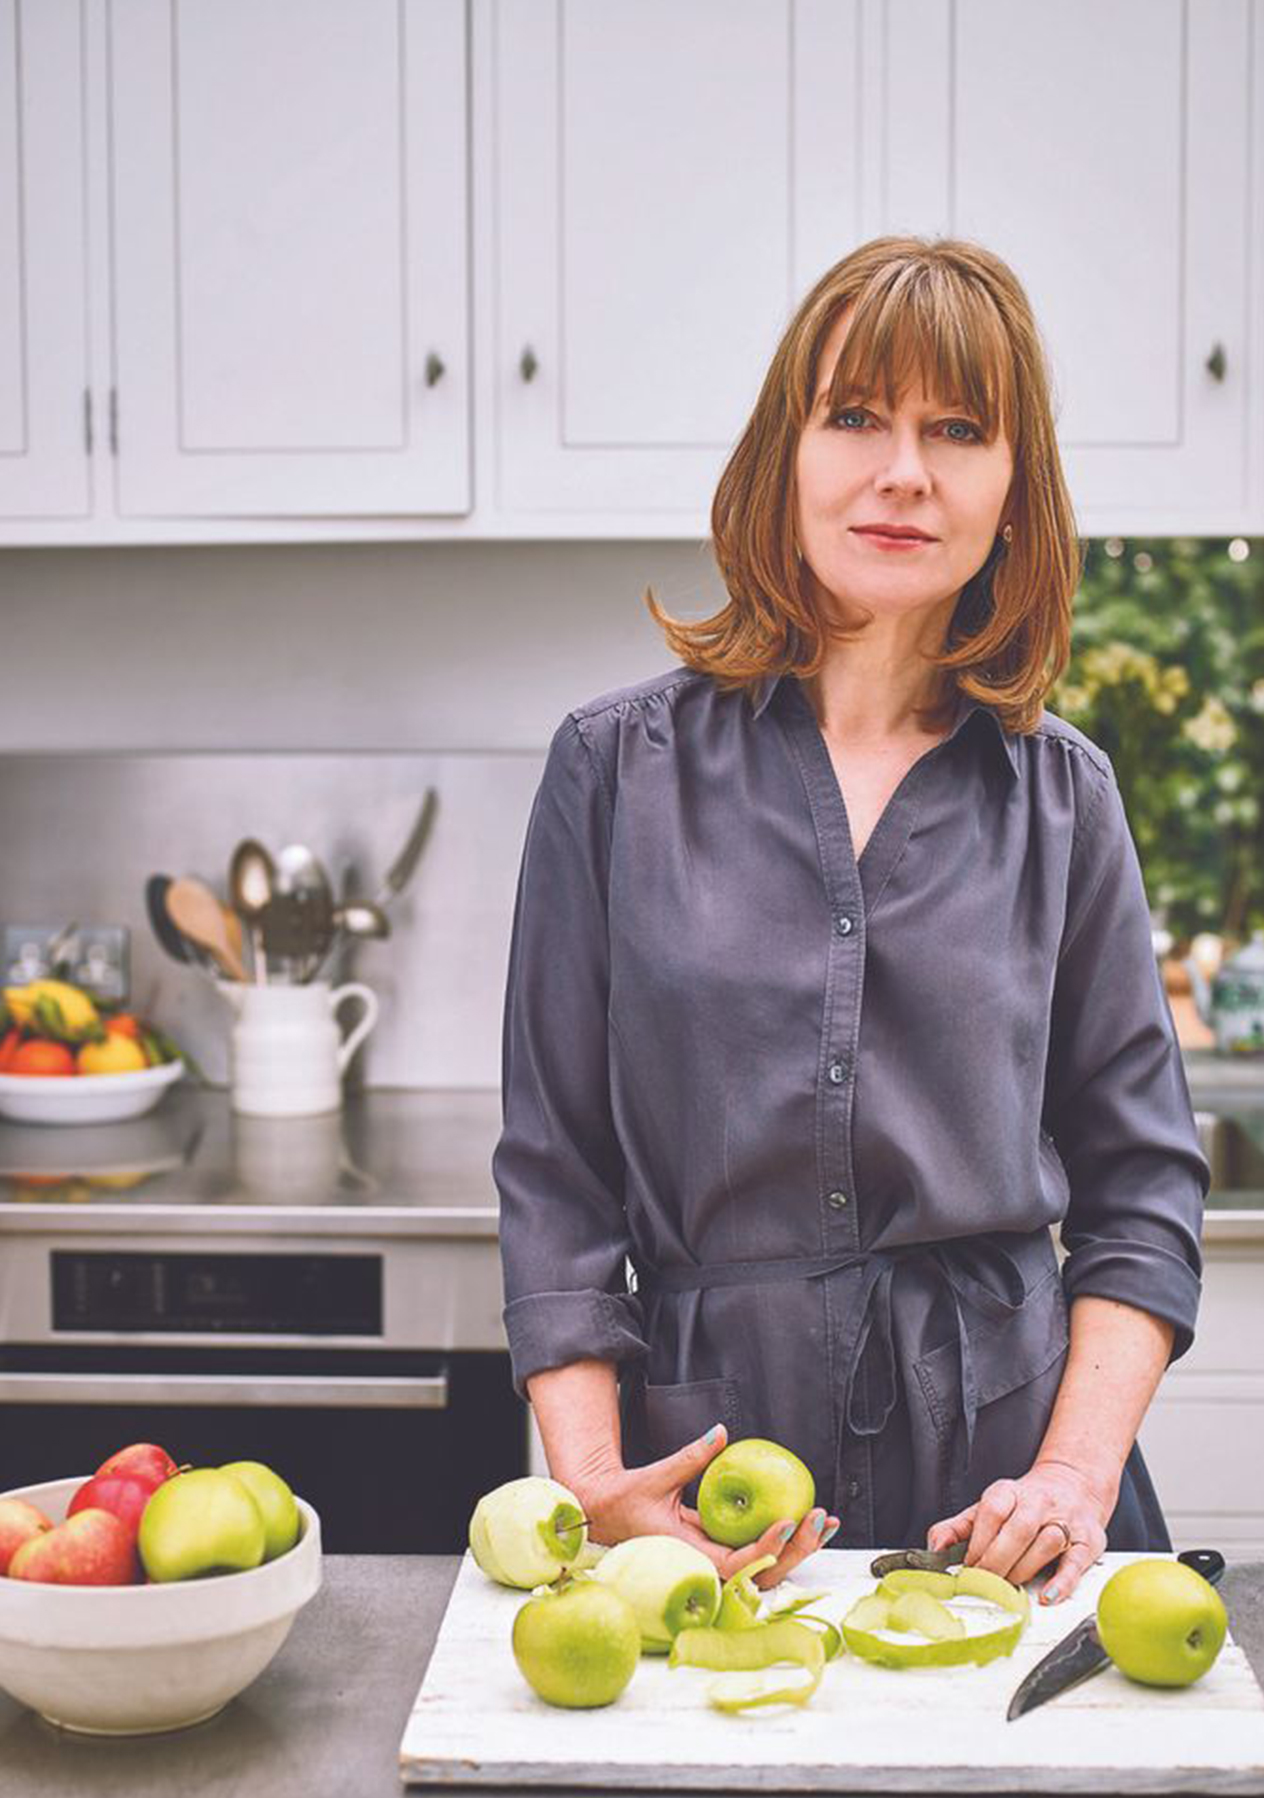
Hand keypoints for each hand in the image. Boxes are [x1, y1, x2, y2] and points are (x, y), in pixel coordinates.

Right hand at [573, 1424, 838, 1590]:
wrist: (609, 1515)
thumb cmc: (627, 1500)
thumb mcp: (656, 1476)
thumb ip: (691, 1457)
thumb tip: (721, 1432)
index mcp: (689, 1555)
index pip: (736, 1564)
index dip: (766, 1548)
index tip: (788, 1522)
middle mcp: (707, 1566)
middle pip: (762, 1573)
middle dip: (797, 1550)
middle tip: (819, 1518)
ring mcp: (717, 1562)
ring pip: (767, 1567)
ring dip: (800, 1548)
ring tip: (826, 1523)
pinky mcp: (723, 1552)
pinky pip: (760, 1553)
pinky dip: (786, 1540)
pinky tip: (807, 1522)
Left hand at [924, 1457, 1111, 1603]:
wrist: (1072, 1486)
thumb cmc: (1023, 1505)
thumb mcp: (986, 1508)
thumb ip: (957, 1528)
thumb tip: (934, 1548)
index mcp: (1009, 1492)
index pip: (992, 1512)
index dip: (978, 1542)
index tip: (968, 1566)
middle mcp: (1038, 1502)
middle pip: (1019, 1530)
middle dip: (998, 1561)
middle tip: (985, 1582)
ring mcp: (1066, 1520)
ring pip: (1046, 1543)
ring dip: (1024, 1570)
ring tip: (1009, 1586)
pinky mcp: (1088, 1541)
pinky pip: (1076, 1562)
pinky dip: (1063, 1582)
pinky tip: (1047, 1596)